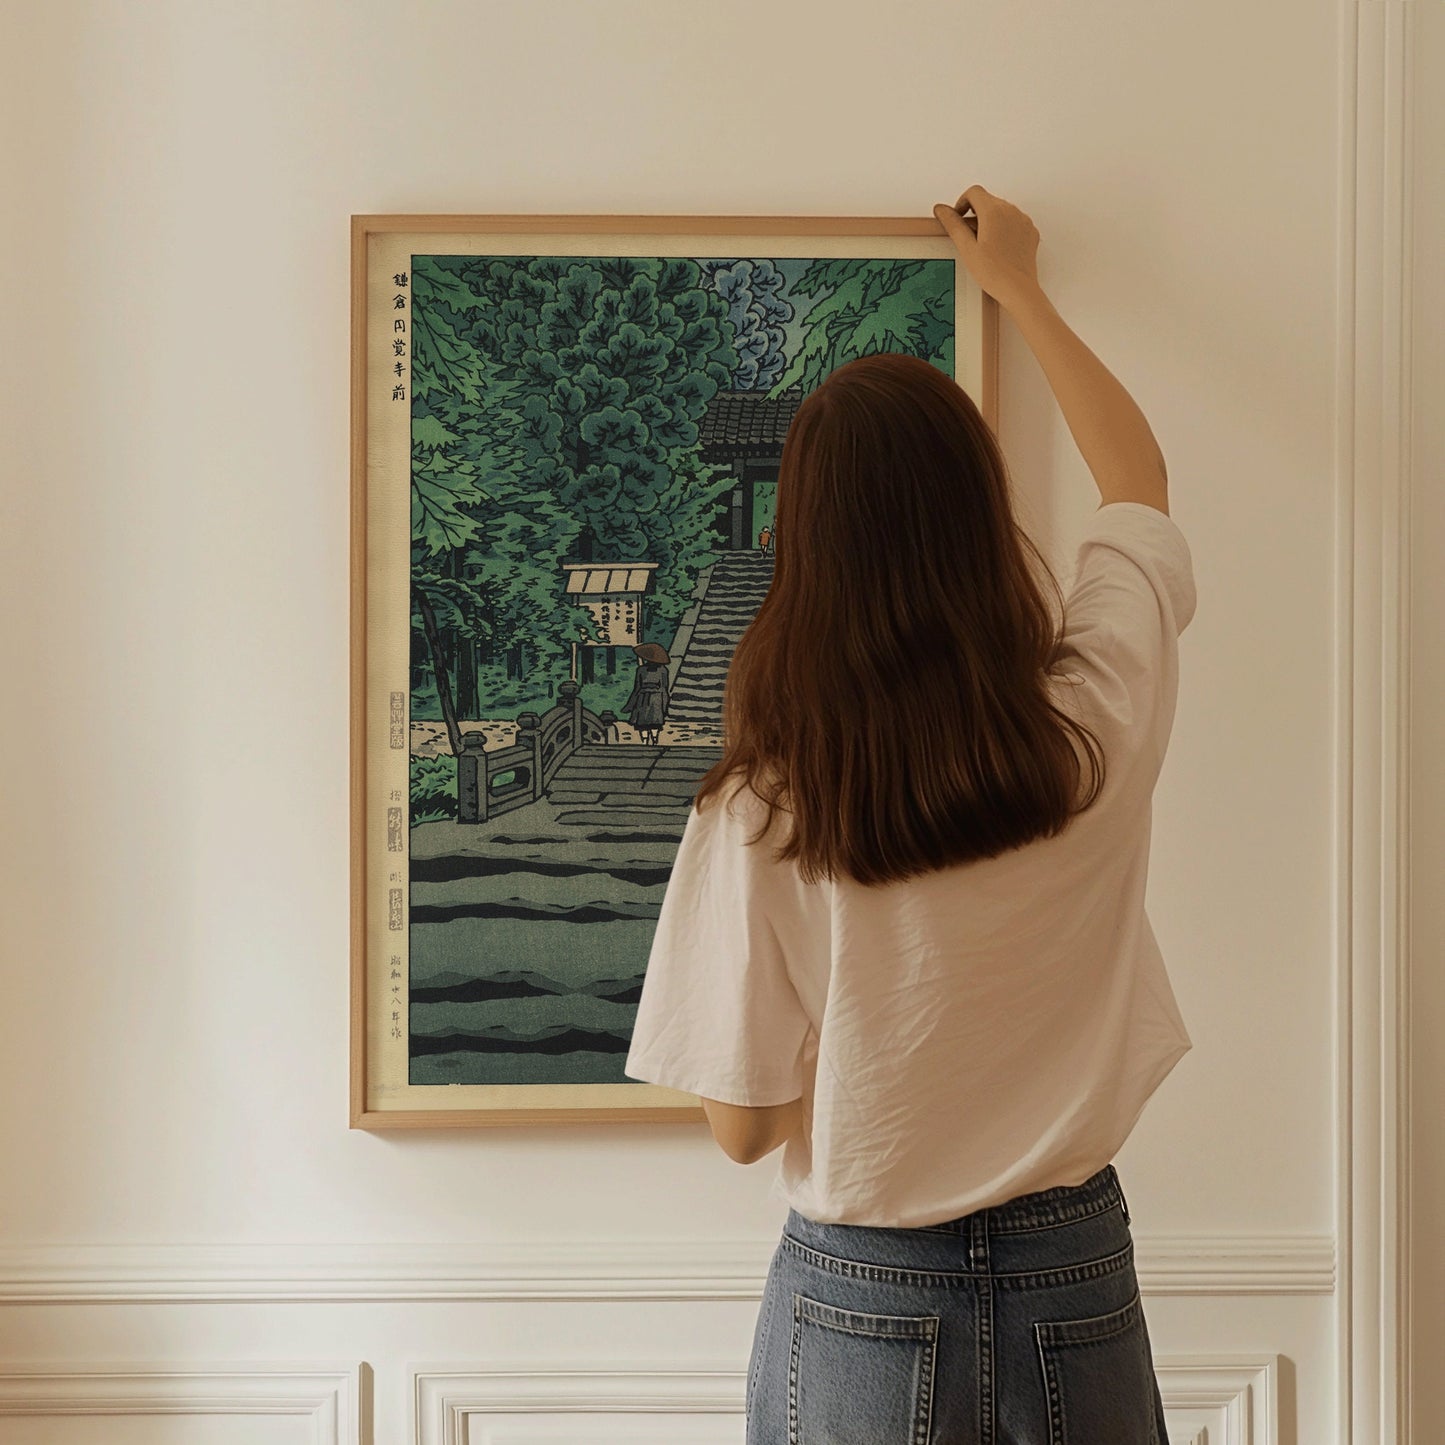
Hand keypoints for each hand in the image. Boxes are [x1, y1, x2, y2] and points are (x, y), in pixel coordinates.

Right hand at [932, 186, 1041, 309]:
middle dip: (975, 213)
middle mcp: (1010, 210)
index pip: (974, 192)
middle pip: (988, 200)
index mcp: (993, 211)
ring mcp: (1023, 220)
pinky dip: (1004, 229)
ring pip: (1002, 210)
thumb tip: (941, 209)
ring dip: (990, 221)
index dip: (962, 202)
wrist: (1019, 289)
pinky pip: (1014, 221)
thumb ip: (953, 224)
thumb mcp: (966, 248)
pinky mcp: (1030, 231)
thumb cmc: (994, 272)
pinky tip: (998, 248)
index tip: (958, 218)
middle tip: (968, 236)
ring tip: (984, 245)